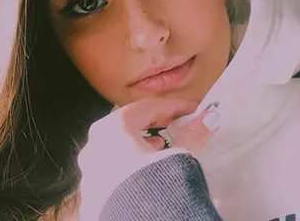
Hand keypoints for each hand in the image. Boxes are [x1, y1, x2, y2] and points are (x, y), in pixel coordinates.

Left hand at [77, 97, 219, 219]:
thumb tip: (210, 118)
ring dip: (139, 141)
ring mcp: (89, 171)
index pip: (146, 107)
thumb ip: (193, 133)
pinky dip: (128, 161)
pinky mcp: (91, 194)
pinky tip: (143, 171)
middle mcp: (94, 147)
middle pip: (127, 123)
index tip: (192, 108)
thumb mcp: (179, 157)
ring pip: (115, 145)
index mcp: (112, 130)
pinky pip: (111, 167)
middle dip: (153, 121)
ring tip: (160, 145)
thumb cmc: (158, 185)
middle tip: (174, 122)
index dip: (173, 105)